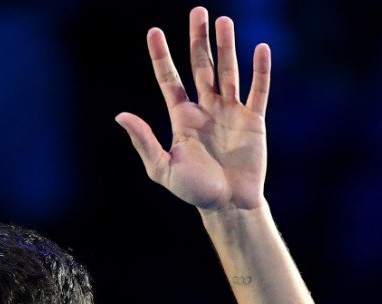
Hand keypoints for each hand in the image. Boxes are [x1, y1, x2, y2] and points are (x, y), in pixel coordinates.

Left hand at [116, 7, 270, 211]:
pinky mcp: (253, 121)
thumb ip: (144, 141)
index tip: (153, 31)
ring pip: (228, 72)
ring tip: (224, 21)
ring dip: (226, 47)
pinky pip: (258, 91)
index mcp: (182, 117)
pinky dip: (260, 71)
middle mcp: (206, 108)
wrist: (228, 207)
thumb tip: (121, 115)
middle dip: (198, 39)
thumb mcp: (163, 168)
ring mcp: (231, 112)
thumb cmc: (194, 191)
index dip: (161, 56)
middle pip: (201, 65)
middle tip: (198, 11)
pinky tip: (260, 49)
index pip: (170, 79)